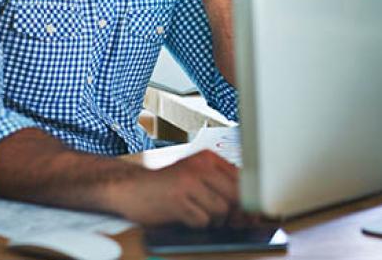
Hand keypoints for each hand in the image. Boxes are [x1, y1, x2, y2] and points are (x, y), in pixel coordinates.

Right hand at [113, 150, 239, 226]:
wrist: (131, 188)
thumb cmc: (166, 186)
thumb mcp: (196, 177)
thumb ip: (222, 187)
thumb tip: (250, 212)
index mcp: (207, 158)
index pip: (242, 179)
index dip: (248, 200)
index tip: (250, 213)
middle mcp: (199, 166)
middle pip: (235, 196)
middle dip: (232, 212)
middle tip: (221, 218)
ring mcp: (188, 182)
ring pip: (221, 210)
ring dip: (211, 219)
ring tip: (196, 212)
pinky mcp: (177, 200)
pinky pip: (202, 220)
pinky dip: (196, 223)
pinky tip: (184, 215)